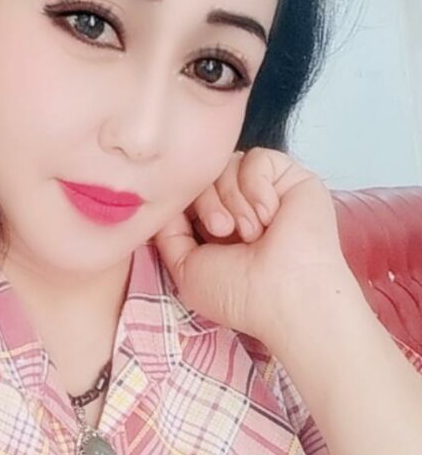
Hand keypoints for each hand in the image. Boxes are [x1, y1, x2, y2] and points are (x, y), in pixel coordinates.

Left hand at [153, 147, 355, 346]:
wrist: (286, 294)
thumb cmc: (239, 293)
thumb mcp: (185, 268)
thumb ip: (168, 234)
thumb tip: (165, 203)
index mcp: (217, 229)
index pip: (189, 194)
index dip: (183, 203)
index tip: (189, 227)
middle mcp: (240, 208)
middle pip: (204, 175)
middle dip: (206, 202)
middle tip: (223, 231)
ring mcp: (265, 192)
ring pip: (227, 164)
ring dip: (232, 199)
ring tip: (251, 232)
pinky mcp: (289, 178)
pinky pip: (256, 159)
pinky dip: (256, 187)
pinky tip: (269, 216)